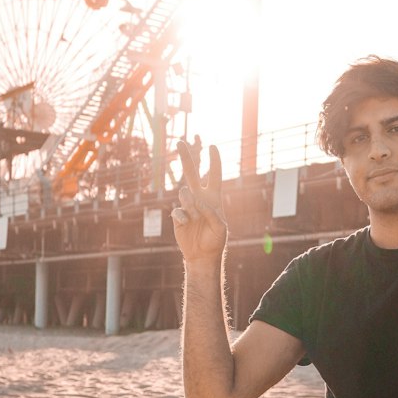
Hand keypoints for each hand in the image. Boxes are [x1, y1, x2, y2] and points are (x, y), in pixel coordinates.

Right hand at [171, 137, 226, 262]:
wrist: (202, 255)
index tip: (212, 146)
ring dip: (191, 206)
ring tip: (196, 218)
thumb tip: (197, 202)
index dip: (214, 161)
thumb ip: (212, 213)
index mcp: (213, 198)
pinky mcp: (177, 216)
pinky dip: (183, 217)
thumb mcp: (220, 228)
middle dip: (186, 158)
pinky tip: (187, 225)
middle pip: (191, 173)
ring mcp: (187, 206)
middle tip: (180, 142)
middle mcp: (199, 198)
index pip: (214, 175)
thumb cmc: (215, 241)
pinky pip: (177, 211)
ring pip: (184, 194)